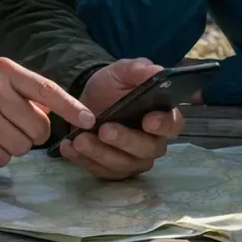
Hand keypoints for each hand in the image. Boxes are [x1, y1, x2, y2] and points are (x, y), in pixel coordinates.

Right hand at [0, 57, 94, 167]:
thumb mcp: (2, 77)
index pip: (46, 89)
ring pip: (22, 146)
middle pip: (38, 127)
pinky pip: (2, 158)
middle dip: (35, 133)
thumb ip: (32, 91)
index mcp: (6, 70)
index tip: (89, 120)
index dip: (70, 107)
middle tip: (19, 126)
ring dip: (16, 145)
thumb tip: (66, 110)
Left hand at [58, 58, 185, 180]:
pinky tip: (69, 148)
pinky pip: (101, 171)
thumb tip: (156, 72)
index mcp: (161, 116)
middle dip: (125, 141)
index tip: (147, 121)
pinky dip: (84, 161)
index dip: (163, 125)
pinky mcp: (113, 170)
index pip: (172, 124)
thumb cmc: (111, 86)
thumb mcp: (121, 71)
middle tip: (104, 130)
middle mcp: (153, 142)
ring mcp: (133, 160)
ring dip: (100, 153)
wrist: (85, 100)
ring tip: (79, 140)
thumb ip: (139, 69)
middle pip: (147, 149)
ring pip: (123, 164)